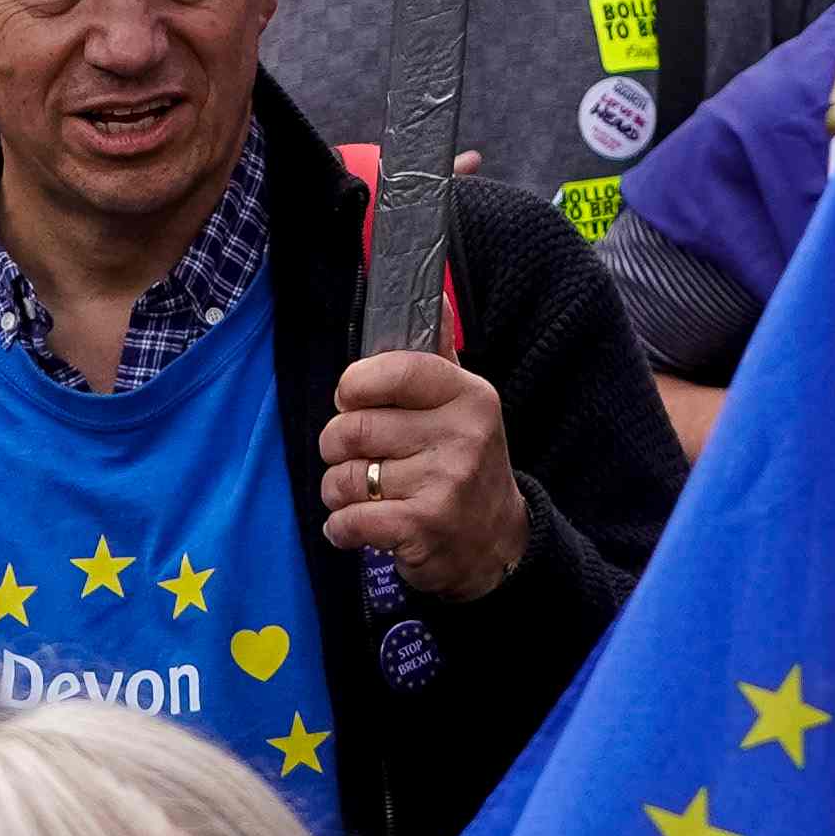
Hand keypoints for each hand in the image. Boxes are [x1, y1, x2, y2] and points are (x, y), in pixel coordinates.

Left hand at [324, 346, 530, 601]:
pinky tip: (356, 526)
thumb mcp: (464, 405)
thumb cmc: (466, 465)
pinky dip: (340, 527)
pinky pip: (349, 519)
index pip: (395, 369)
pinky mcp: (423, 527)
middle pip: (354, 427)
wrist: (497, 545)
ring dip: (337, 491)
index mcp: (469, 396)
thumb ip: (440, 352)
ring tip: (361, 494)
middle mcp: (461, 436)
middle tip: (355, 457)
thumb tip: (435, 291)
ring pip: (345, 477)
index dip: (355, 385)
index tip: (351, 400)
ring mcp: (444, 483)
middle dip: (337, 447)